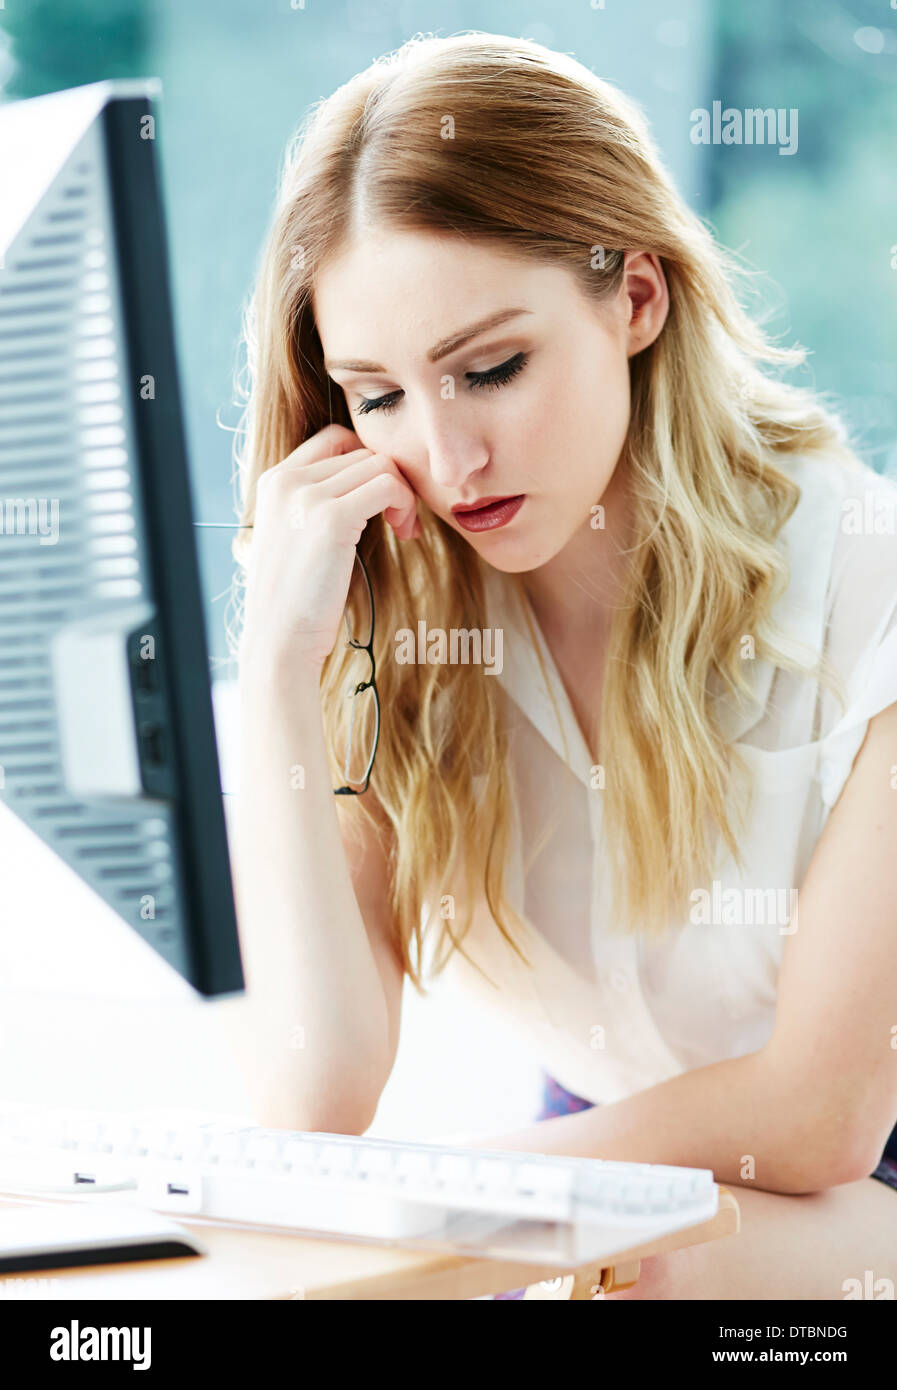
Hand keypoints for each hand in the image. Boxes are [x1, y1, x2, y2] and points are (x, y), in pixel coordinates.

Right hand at [241, 424, 419, 674]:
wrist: (280, 638)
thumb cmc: (296, 598)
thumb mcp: (296, 535)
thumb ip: (317, 503)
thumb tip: (368, 480)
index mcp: (274, 481)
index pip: (334, 439)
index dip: (366, 462)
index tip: (379, 499)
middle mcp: (286, 480)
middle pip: (362, 451)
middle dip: (390, 481)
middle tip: (400, 522)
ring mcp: (307, 496)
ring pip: (379, 464)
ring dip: (402, 494)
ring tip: (403, 529)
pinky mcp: (331, 518)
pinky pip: (388, 485)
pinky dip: (405, 503)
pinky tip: (404, 533)